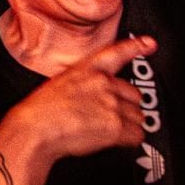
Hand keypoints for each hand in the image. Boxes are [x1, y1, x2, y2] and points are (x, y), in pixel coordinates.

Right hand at [10, 36, 154, 156]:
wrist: (35, 129)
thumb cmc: (41, 111)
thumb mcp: (63, 83)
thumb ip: (87, 84)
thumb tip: (101, 96)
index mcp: (89, 68)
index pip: (118, 52)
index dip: (137, 46)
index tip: (149, 43)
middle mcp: (103, 83)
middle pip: (135, 95)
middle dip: (126, 107)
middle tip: (109, 116)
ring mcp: (111, 104)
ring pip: (138, 116)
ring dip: (127, 125)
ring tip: (105, 129)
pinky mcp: (115, 126)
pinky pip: (137, 135)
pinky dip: (129, 140)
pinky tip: (114, 140)